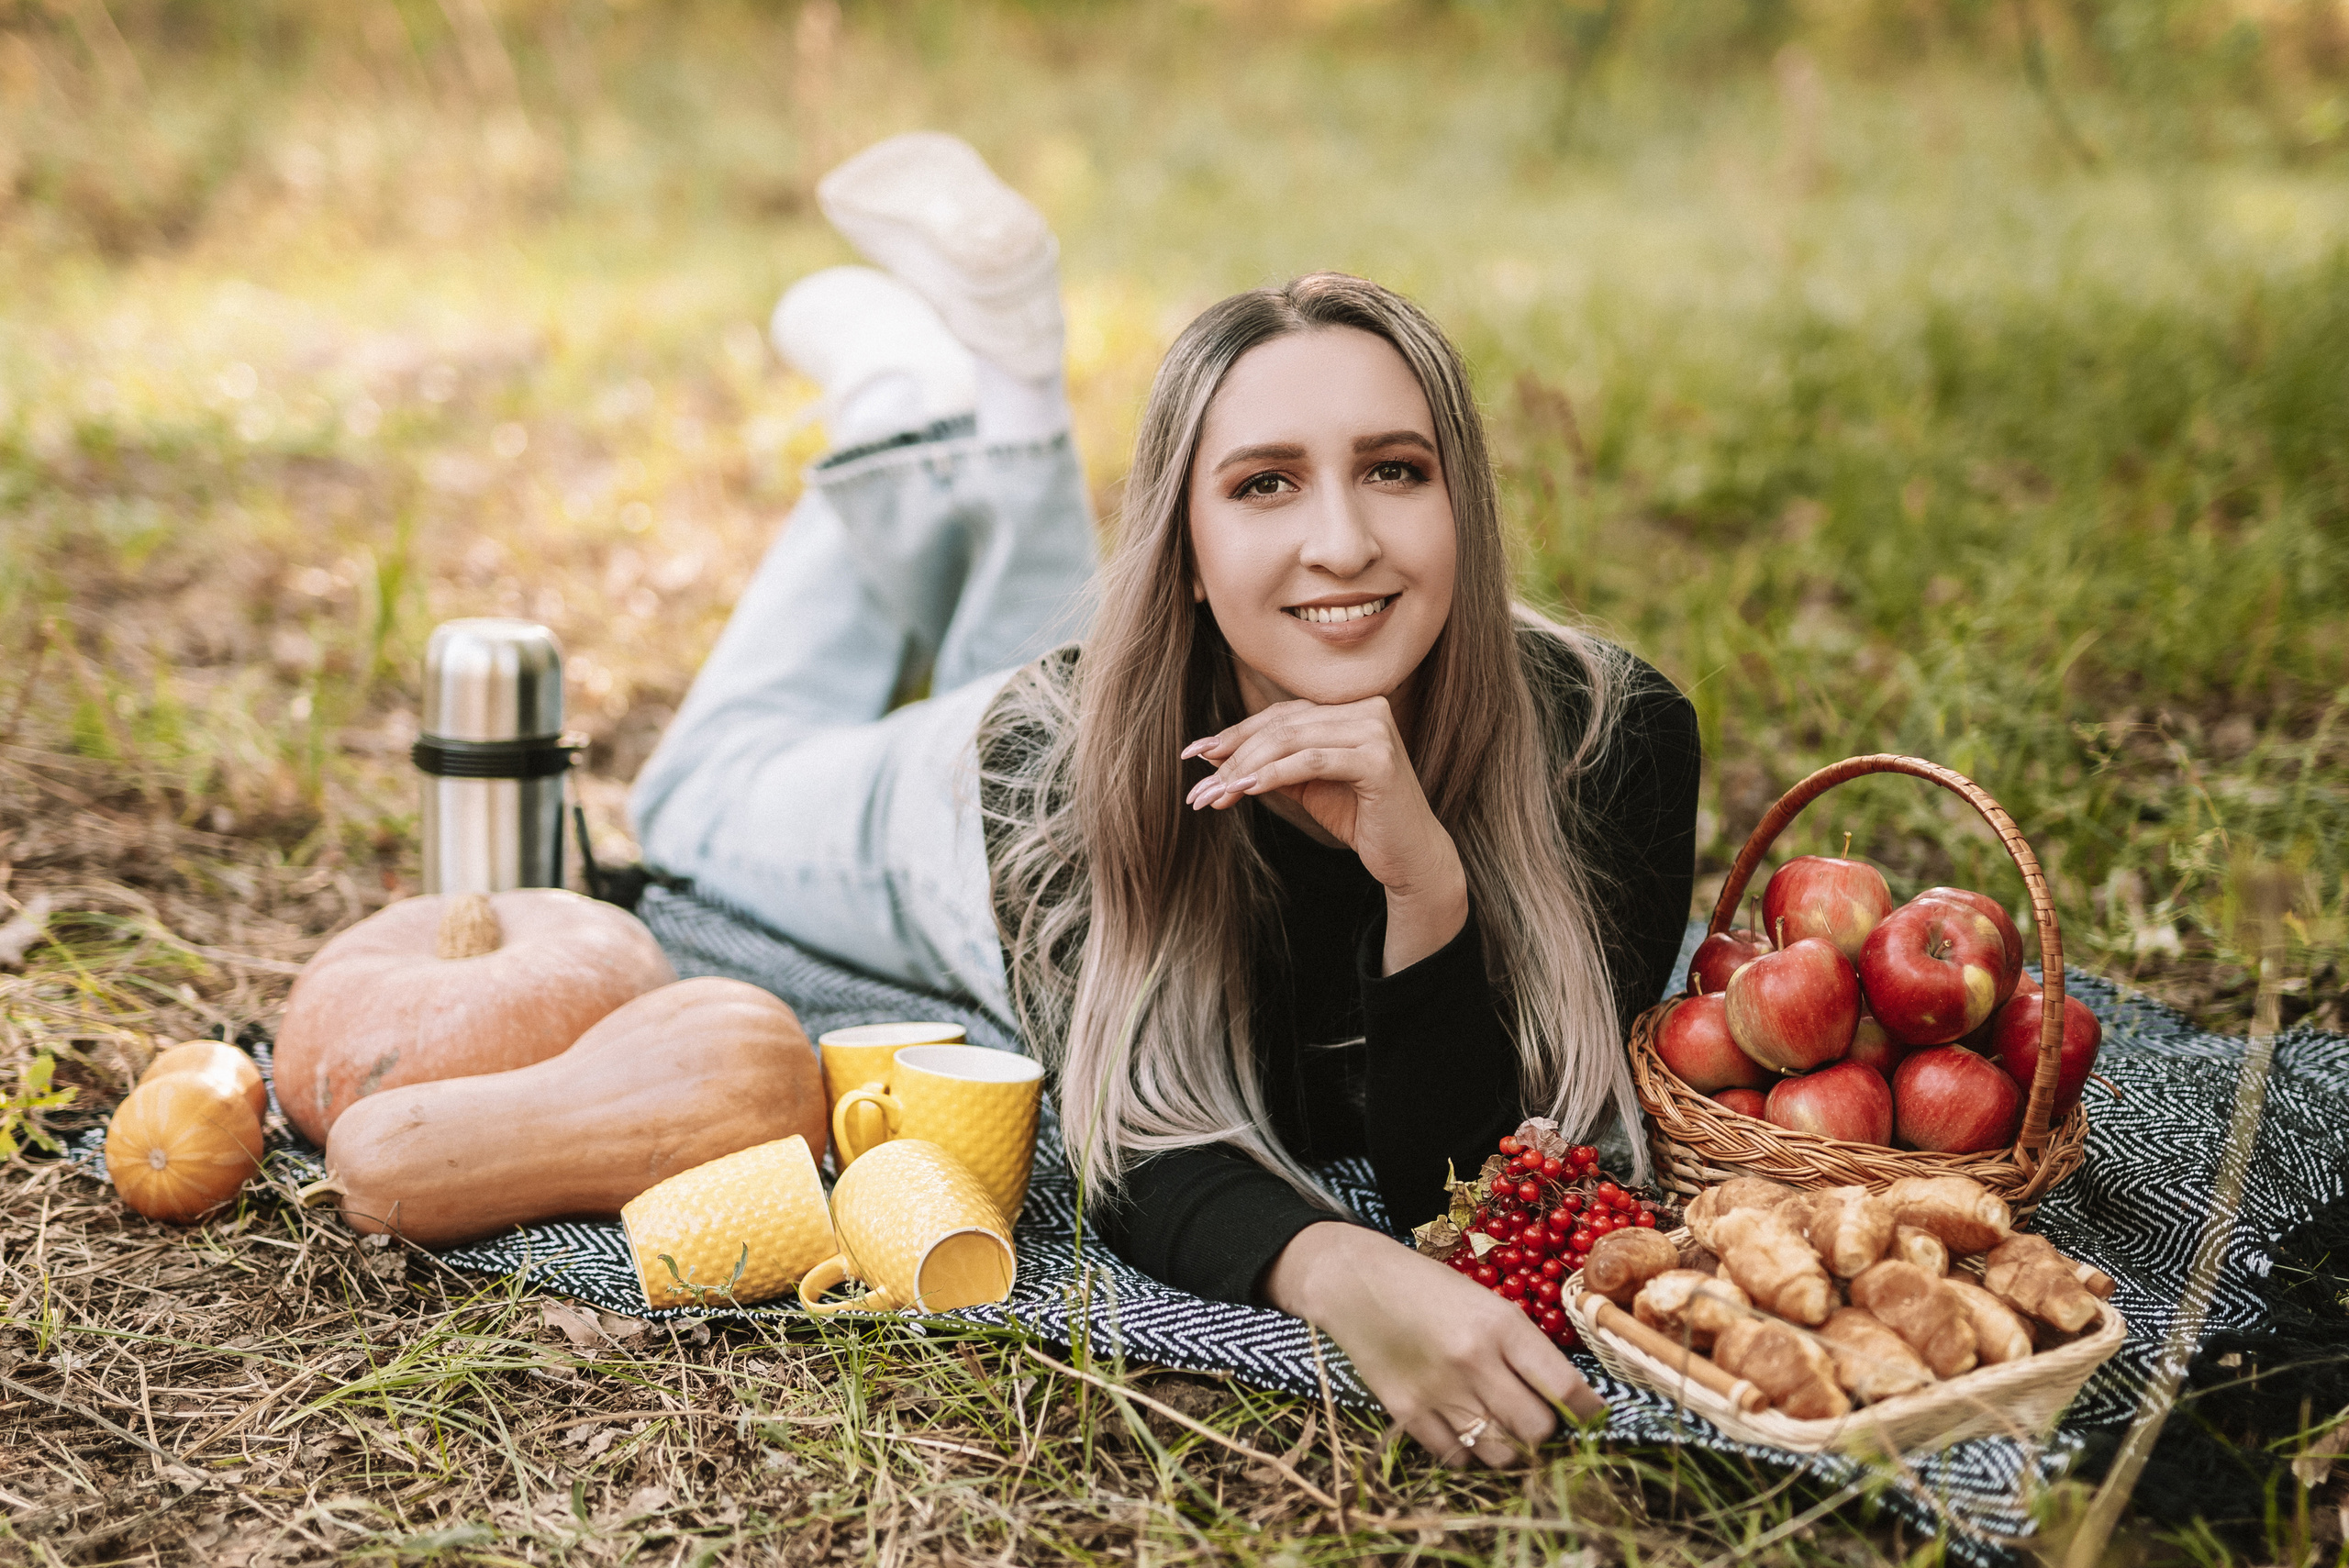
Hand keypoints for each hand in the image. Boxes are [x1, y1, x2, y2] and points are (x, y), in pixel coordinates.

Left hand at [1182, 697, 1466, 971]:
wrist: (1409, 856)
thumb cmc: (1360, 818)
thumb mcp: (1305, 785)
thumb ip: (1268, 764)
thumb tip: (1211, 753)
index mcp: (1351, 709)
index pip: (1281, 715)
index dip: (1234, 734)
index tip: (1193, 754)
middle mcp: (1367, 709)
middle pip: (1281, 726)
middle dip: (1233, 757)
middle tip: (1198, 788)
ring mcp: (1376, 730)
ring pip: (1291, 741)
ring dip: (1244, 769)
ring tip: (1213, 796)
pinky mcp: (1379, 759)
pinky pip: (1312, 761)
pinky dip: (1274, 774)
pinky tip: (1245, 789)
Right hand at [1262, 1221, 1605, 1468]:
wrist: (1353, 1281)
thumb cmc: (1428, 1288)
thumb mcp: (1485, 1303)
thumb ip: (1522, 1348)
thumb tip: (1563, 1399)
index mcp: (1501, 1325)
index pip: (1566, 1387)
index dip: (1588, 1410)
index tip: (1592, 1416)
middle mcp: (1475, 1361)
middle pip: (1538, 1430)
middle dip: (1545, 1431)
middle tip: (1537, 1420)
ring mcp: (1440, 1390)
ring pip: (1501, 1453)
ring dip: (1510, 1448)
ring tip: (1502, 1430)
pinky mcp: (1406, 1411)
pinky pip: (1456, 1458)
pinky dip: (1467, 1453)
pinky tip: (1464, 1430)